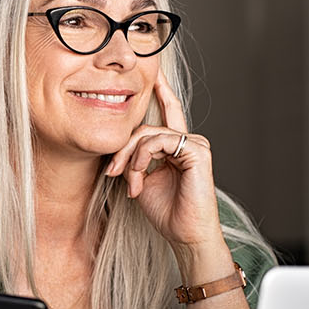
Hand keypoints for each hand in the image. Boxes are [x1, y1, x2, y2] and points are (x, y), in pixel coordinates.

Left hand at [102, 73, 222, 249]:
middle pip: (144, 128)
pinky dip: (142, 158)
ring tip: (128, 182)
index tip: (151, 73)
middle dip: (122, 148)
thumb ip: (134, 158)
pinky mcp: (197, 151)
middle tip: (111, 172)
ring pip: (148, 134)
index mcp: (176, 145)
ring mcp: (194, 144)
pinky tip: (138, 177)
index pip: (167, 111)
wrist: (185, 235)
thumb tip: (118, 148)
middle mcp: (187, 140)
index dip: (159, 91)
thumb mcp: (140, 180)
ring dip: (130, 158)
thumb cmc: (166, 212)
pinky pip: (158, 141)